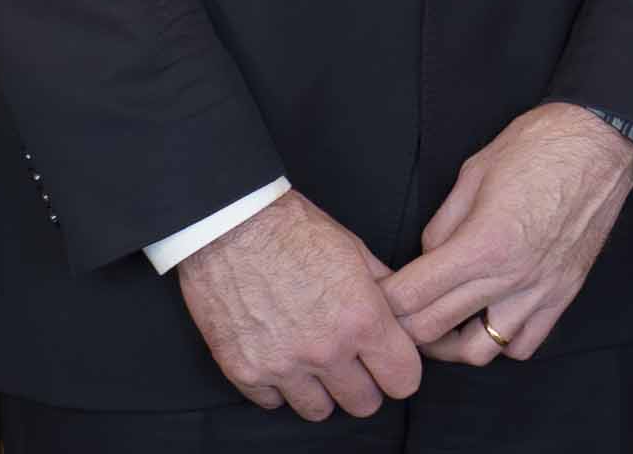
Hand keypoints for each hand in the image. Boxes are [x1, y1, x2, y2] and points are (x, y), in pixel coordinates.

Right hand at [175, 190, 423, 419]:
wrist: (228, 223)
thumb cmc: (291, 229)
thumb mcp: (354, 249)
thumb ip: (384, 291)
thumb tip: (405, 315)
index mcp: (360, 319)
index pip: (403, 381)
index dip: (400, 370)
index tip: (389, 361)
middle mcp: (325, 350)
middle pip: (364, 404)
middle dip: (363, 383)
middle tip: (351, 361)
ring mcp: (283, 366)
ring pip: (319, 410)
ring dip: (320, 389)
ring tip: (312, 359)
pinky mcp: (245, 372)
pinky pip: (273, 402)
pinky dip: (278, 385)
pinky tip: (278, 355)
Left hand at [382, 103, 632, 365]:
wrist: (600, 142)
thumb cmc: (537, 146)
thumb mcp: (473, 173)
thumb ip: (443, 224)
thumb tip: (427, 257)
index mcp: (482, 245)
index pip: (413, 296)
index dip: (384, 299)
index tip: (374, 293)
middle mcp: (510, 278)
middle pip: (435, 330)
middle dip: (404, 326)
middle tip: (395, 312)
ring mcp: (540, 292)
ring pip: (481, 352)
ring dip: (451, 343)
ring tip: (442, 321)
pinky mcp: (564, 294)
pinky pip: (524, 345)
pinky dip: (500, 342)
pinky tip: (489, 318)